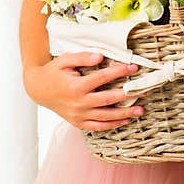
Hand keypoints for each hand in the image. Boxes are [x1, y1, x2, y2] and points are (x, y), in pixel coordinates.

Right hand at [24, 52, 146, 130]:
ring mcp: (78, 115)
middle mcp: (78, 103)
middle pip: (108, 99)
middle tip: (144, 90)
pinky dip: (112, 125)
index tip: (133, 67)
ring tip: (140, 110)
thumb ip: (82, 57)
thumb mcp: (65, 59)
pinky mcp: (78, 122)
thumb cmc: (54, 72)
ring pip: (105, 116)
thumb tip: (100, 56)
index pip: (102, 78)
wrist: (38, 89)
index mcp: (76, 86)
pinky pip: (98, 126)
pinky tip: (125, 120)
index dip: (119, 72)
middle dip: (128, 94)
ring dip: (124, 113)